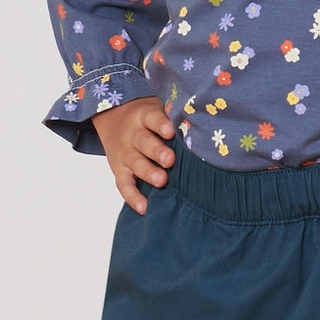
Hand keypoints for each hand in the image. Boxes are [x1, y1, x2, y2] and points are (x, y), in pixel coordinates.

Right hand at [97, 94, 176, 214]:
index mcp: (144, 116)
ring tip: (161, 181)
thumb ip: (175, 119)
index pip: (152, 118)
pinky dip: (133, 198)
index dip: (160, 124)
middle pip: (143, 142)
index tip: (171, 132)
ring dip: (148, 173)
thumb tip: (205, 129)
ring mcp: (125, 154)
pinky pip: (124, 186)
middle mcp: (133, 135)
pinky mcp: (120, 171)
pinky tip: (145, 208)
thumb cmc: (149, 120)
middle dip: (157, 151)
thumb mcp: (156, 110)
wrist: (114, 119)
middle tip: (170, 160)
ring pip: (135, 163)